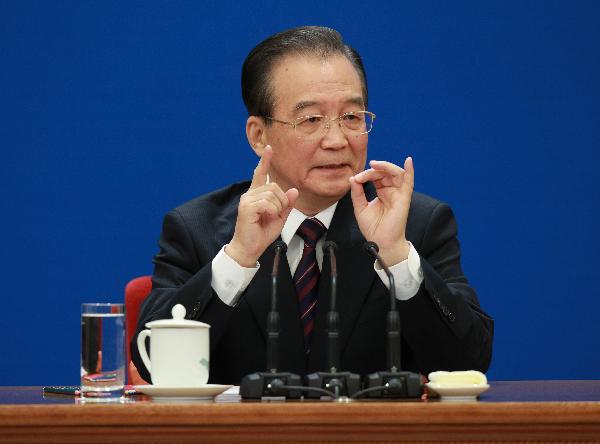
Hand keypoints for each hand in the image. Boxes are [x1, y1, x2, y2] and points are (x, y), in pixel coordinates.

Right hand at [227, 146, 298, 266]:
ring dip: (277, 208)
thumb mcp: (279, 218)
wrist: (249, 249)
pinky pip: (267, 203)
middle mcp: (250, 194)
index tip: (269, 148)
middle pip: (274, 186)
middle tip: (276, 214)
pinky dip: (272, 212)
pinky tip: (266, 218)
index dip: (265, 161)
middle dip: (282, 201)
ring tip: (269, 218)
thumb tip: (294, 190)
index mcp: (256, 195)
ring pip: (272, 194)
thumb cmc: (261, 234)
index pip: (260, 174)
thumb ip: (286, 204)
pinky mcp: (246, 208)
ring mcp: (246, 200)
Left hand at [349, 157, 413, 265]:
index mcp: (381, 193)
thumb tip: (353, 178)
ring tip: (375, 165)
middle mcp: (391, 191)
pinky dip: (410, 171)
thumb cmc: (373, 228)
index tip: (356, 179)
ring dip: (386, 167)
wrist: (381, 242)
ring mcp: (398, 194)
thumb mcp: (360, 208)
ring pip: (396, 173)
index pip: (376, 177)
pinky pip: (409, 182)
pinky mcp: (404, 198)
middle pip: (385, 173)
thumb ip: (357, 193)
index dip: (366, 174)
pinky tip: (409, 161)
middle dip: (374, 170)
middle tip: (363, 174)